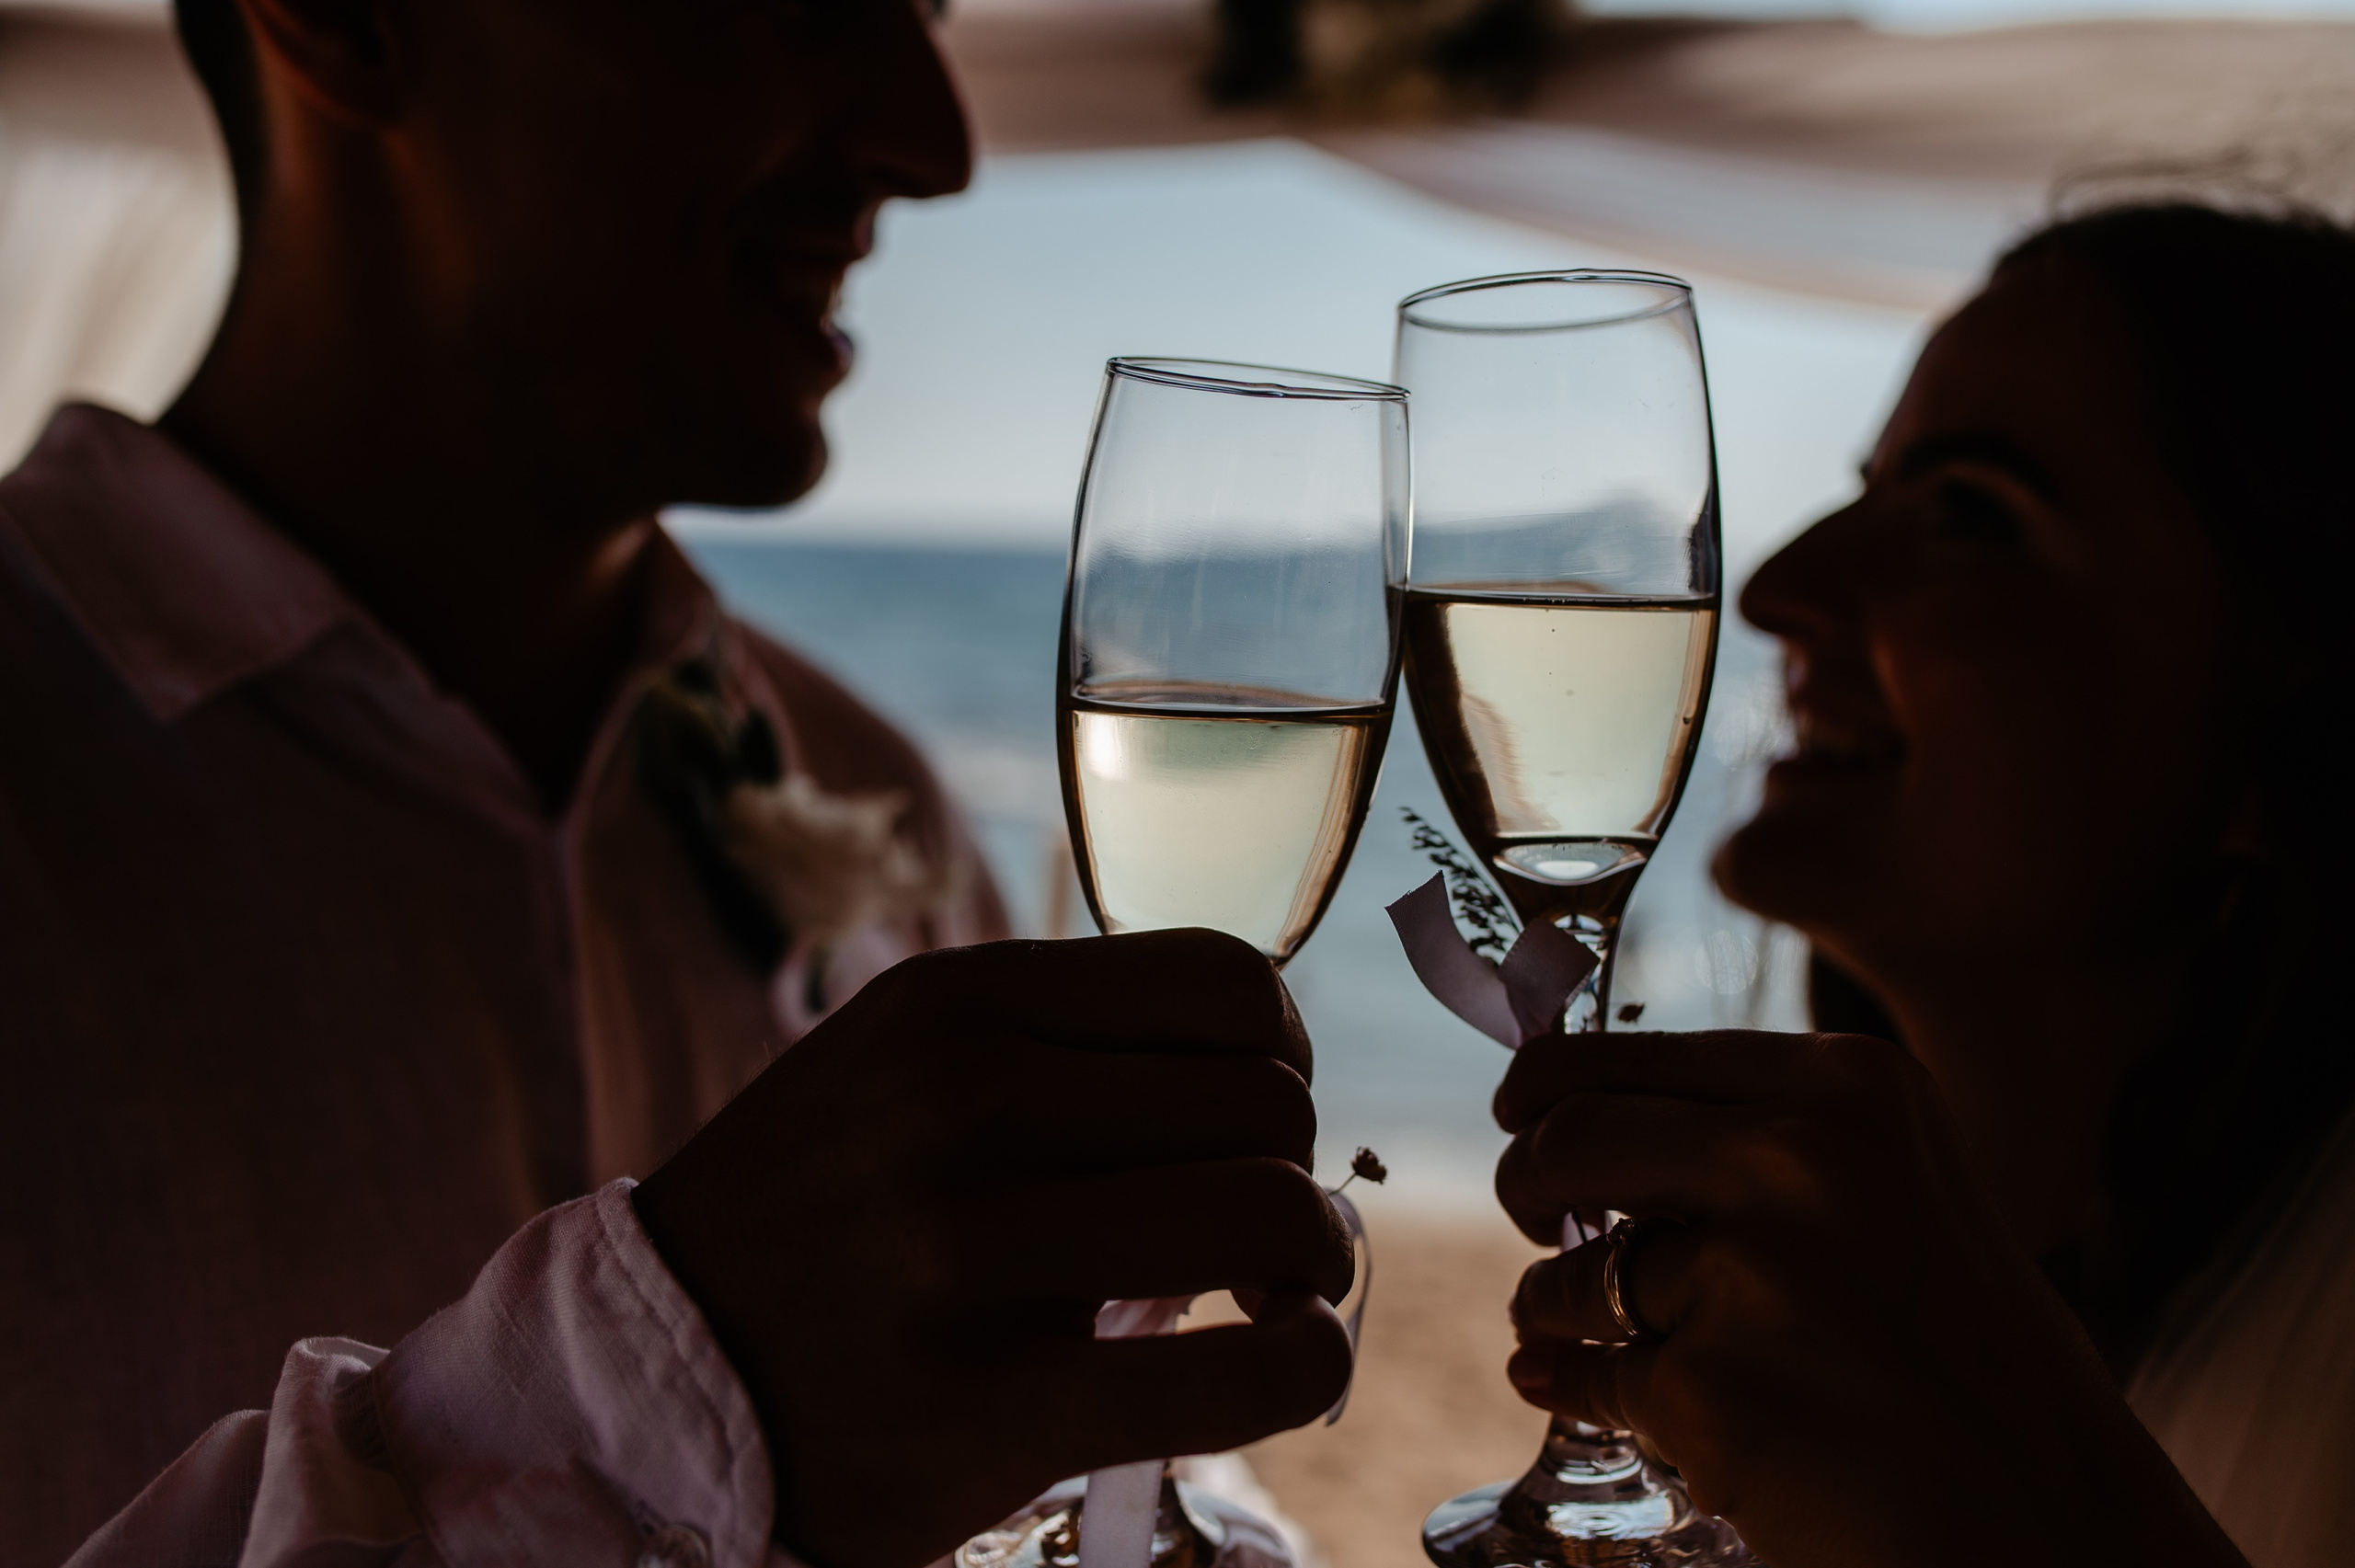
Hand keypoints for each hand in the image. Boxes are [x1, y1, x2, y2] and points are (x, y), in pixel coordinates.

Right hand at [632, 931, 1355, 1567]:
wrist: (645, 1385)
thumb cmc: (821, 1221)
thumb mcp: (907, 1068)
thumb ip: (1066, 1047)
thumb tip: (1275, 1079)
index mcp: (954, 1004)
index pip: (1233, 983)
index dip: (1282, 1059)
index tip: (1249, 1127)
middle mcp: (961, 1101)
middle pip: (1267, 1101)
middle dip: (1291, 1171)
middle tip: (1255, 1238)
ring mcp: (969, 1251)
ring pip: (1273, 1213)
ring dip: (1313, 1266)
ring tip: (1267, 1300)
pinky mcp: (989, 1405)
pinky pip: (1243, 1374)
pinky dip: (1305, 1367)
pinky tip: (1284, 1368)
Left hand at [1493, 1030, 2247, 1567]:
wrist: (2054, 1527)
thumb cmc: (1971, 1363)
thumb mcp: (1896, 1189)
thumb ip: (1761, 1139)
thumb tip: (1563, 1111)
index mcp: (1850, 1087)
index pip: (1625, 1057)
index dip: (1546, 1089)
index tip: (1521, 1113)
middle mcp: (1801, 1158)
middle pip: (1569, 1139)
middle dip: (1526, 1181)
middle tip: (1533, 1219)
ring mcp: (1755, 1274)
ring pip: (1570, 1272)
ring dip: (1554, 1306)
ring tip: (1591, 1334)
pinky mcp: (1715, 1390)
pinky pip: (1590, 1375)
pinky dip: (1581, 1388)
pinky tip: (1603, 1397)